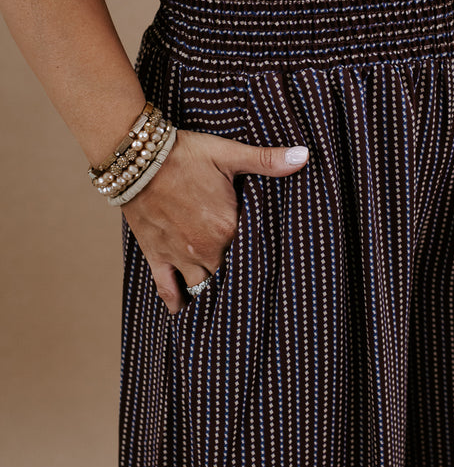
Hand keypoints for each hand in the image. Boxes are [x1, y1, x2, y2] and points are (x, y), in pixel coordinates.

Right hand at [121, 129, 308, 312]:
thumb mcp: (229, 153)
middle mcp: (206, 249)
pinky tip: (185, 313)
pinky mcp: (157, 256)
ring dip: (214, 290)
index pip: (255, 252)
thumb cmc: (185, 154)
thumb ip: (267, 160)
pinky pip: (168, 290)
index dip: (263, 254)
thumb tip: (304, 156)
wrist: (137, 158)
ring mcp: (180, 256)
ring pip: (203, 286)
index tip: (273, 257)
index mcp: (228, 227)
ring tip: (226, 298)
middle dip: (241, 274)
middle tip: (252, 279)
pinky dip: (178, 303)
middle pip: (231, 273)